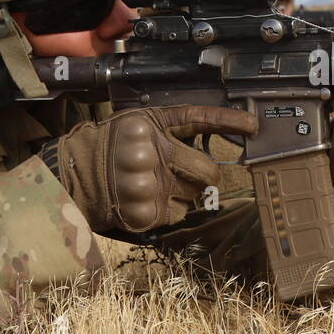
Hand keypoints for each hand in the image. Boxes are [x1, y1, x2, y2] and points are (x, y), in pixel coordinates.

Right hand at [42, 106, 256, 232]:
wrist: (79, 177)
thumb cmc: (119, 146)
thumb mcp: (143, 122)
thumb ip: (179, 124)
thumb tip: (230, 129)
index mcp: (147, 126)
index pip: (199, 120)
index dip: (229, 122)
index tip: (254, 126)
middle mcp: (148, 155)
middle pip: (207, 171)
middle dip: (208, 174)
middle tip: (192, 172)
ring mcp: (146, 187)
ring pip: (196, 195)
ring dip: (187, 191)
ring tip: (160, 182)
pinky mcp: (145, 213)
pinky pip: (181, 213)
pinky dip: (173, 208)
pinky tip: (152, 198)